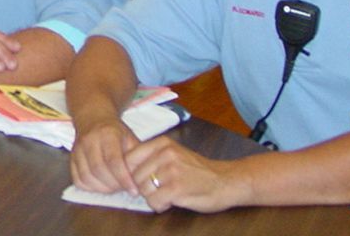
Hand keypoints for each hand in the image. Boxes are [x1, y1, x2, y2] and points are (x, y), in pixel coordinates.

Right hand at [70, 115, 140, 195]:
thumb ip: (137, 157)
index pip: (113, 160)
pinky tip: (101, 185)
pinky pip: (78, 179)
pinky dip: (90, 187)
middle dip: (114, 185)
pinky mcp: (72, 158)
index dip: (124, 178)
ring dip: (102, 188)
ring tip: (114, 188)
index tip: (133, 190)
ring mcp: (78, 149)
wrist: (93, 119)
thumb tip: (143, 178)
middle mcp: (89, 140)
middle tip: (125, 189)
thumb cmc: (115, 132)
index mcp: (107, 133)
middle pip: (99, 170)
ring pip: (87, 176)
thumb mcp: (130, 138)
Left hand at [122, 135, 249, 213]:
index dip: (130, 174)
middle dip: (143, 188)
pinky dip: (159, 206)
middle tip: (159, 189)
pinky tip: (170, 202)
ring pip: (143, 190)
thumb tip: (124, 161)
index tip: (140, 181)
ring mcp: (171, 170)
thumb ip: (150, 155)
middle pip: (135, 176)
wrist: (225, 181)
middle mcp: (165, 153)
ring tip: (166, 195)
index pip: (129, 158)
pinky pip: (154, 201)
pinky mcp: (177, 188)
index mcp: (161, 143)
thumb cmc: (197, 170)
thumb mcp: (172, 153)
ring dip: (152, 197)